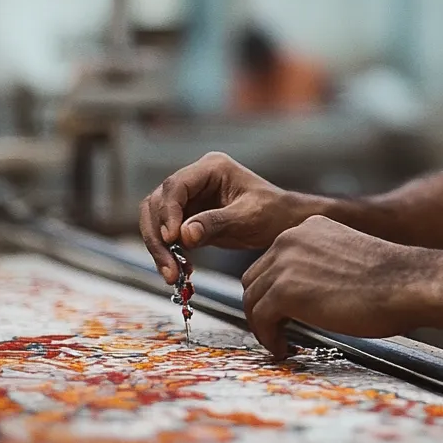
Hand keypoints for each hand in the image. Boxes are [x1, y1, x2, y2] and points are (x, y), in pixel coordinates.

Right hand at [139, 152, 304, 282]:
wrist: (285, 222)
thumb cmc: (274, 213)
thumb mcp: (249, 218)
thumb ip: (216, 223)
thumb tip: (183, 235)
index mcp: (212, 168)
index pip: (176, 187)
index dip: (168, 212)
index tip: (172, 238)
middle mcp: (196, 178)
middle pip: (158, 203)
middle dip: (159, 237)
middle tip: (168, 267)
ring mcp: (191, 197)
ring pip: (157, 220)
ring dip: (160, 248)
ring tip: (172, 274)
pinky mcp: (189, 216)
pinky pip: (168, 234)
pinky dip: (169, 253)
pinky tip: (180, 270)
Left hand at [241, 216, 436, 358]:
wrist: (408, 283)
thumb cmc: (392, 279)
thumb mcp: (349, 259)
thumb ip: (322, 267)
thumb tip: (308, 295)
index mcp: (309, 228)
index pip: (272, 259)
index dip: (273, 290)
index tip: (282, 312)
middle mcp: (291, 238)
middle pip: (255, 278)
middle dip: (263, 306)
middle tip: (277, 329)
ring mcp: (285, 263)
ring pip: (253, 299)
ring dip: (264, 324)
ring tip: (280, 341)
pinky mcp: (285, 290)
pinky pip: (260, 318)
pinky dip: (268, 337)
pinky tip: (284, 348)